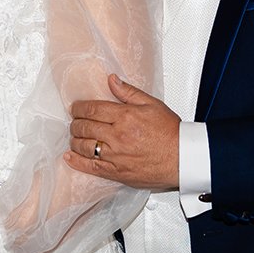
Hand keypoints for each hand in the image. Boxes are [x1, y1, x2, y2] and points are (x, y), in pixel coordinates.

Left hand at [65, 74, 179, 189]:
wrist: (183, 159)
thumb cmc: (171, 133)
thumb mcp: (152, 104)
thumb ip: (129, 92)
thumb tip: (112, 80)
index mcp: (125, 116)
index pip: (93, 109)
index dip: (79, 108)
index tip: (76, 107)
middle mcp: (118, 136)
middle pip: (85, 127)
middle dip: (76, 123)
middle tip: (75, 121)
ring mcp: (115, 156)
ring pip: (84, 146)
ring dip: (75, 139)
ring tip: (75, 136)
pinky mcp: (116, 172)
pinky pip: (91, 167)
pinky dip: (77, 162)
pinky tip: (70, 156)